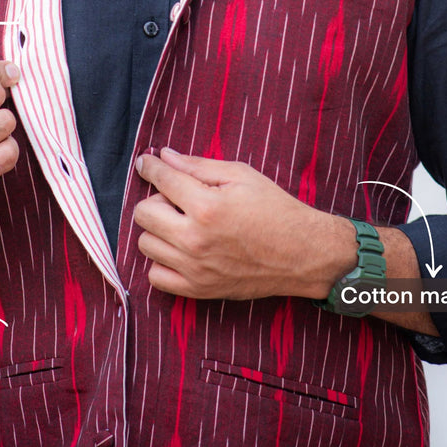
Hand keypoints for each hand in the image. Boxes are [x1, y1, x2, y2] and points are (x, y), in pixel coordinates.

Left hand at [133, 148, 355, 299]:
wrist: (302, 253)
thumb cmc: (274, 208)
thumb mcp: (241, 175)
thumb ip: (198, 165)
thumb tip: (164, 156)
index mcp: (206, 206)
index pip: (161, 180)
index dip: (151, 166)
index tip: (146, 162)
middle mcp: (195, 239)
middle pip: (144, 214)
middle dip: (157, 198)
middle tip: (179, 198)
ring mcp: (194, 268)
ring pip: (146, 244)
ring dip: (159, 229)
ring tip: (184, 224)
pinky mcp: (198, 290)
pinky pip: (155, 277)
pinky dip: (162, 262)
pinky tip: (181, 250)